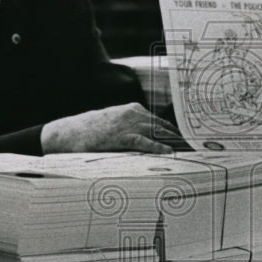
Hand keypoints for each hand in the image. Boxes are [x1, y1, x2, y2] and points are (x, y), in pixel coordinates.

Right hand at [40, 102, 184, 154]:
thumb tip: (149, 138)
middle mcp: (133, 113)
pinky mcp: (120, 136)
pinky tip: (167, 152)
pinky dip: (157, 147)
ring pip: (157, 133)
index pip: (159, 121)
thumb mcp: (114, 123)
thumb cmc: (91, 130)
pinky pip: (144, 142)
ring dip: (173, 142)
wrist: (69, 132)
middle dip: (178, 137)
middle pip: (162, 126)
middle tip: (193, 147)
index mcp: (133, 109)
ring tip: (186, 151)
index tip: (186, 139)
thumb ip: (132, 127)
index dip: (174, 131)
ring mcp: (127, 124)